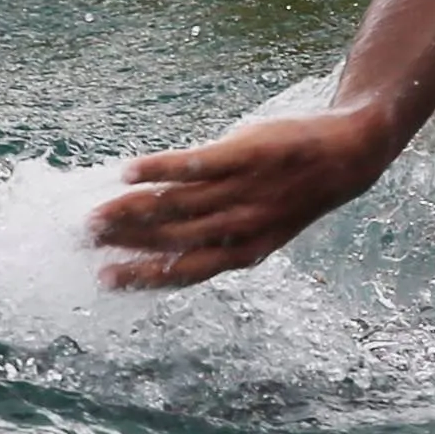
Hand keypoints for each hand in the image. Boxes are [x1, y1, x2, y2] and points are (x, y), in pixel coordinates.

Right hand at [88, 98, 400, 286]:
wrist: (349, 153)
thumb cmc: (294, 189)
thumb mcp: (262, 222)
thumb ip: (216, 230)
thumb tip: (160, 233)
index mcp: (245, 250)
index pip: (185, 270)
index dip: (143, 277)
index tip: (105, 280)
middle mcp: (242, 225)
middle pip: (173, 238)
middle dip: (126, 242)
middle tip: (85, 241)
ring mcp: (245, 190)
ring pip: (178, 206)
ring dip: (132, 210)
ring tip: (96, 214)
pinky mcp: (247, 154)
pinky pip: (197, 164)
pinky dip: (161, 169)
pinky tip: (129, 172)